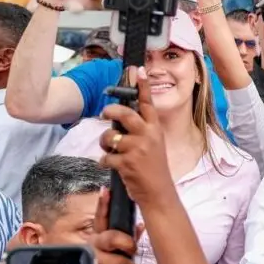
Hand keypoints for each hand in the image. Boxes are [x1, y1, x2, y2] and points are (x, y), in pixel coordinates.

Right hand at [91, 189, 143, 263]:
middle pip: (109, 239)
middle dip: (125, 244)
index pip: (101, 217)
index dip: (103, 204)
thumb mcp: (122, 247)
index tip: (106, 191)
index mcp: (100, 234)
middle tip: (134, 250)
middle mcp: (93, 245)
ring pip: (113, 262)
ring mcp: (93, 261)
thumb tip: (141, 226)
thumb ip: (130, 236)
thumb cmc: (115, 262)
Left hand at [99, 73, 172, 203]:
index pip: (147, 104)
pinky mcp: (126, 163)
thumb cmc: (154, 169)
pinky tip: (111, 166)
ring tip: (109, 151)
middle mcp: (148, 136)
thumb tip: (119, 122)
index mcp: (155, 130)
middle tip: (104, 113)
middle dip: (110, 111)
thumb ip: (142, 132)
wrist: (159, 193)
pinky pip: (106, 157)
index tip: (137, 70)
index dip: (141, 87)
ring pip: (110, 137)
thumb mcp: (155, 146)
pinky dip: (104, 162)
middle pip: (124, 114)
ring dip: (105, 144)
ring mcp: (137, 149)